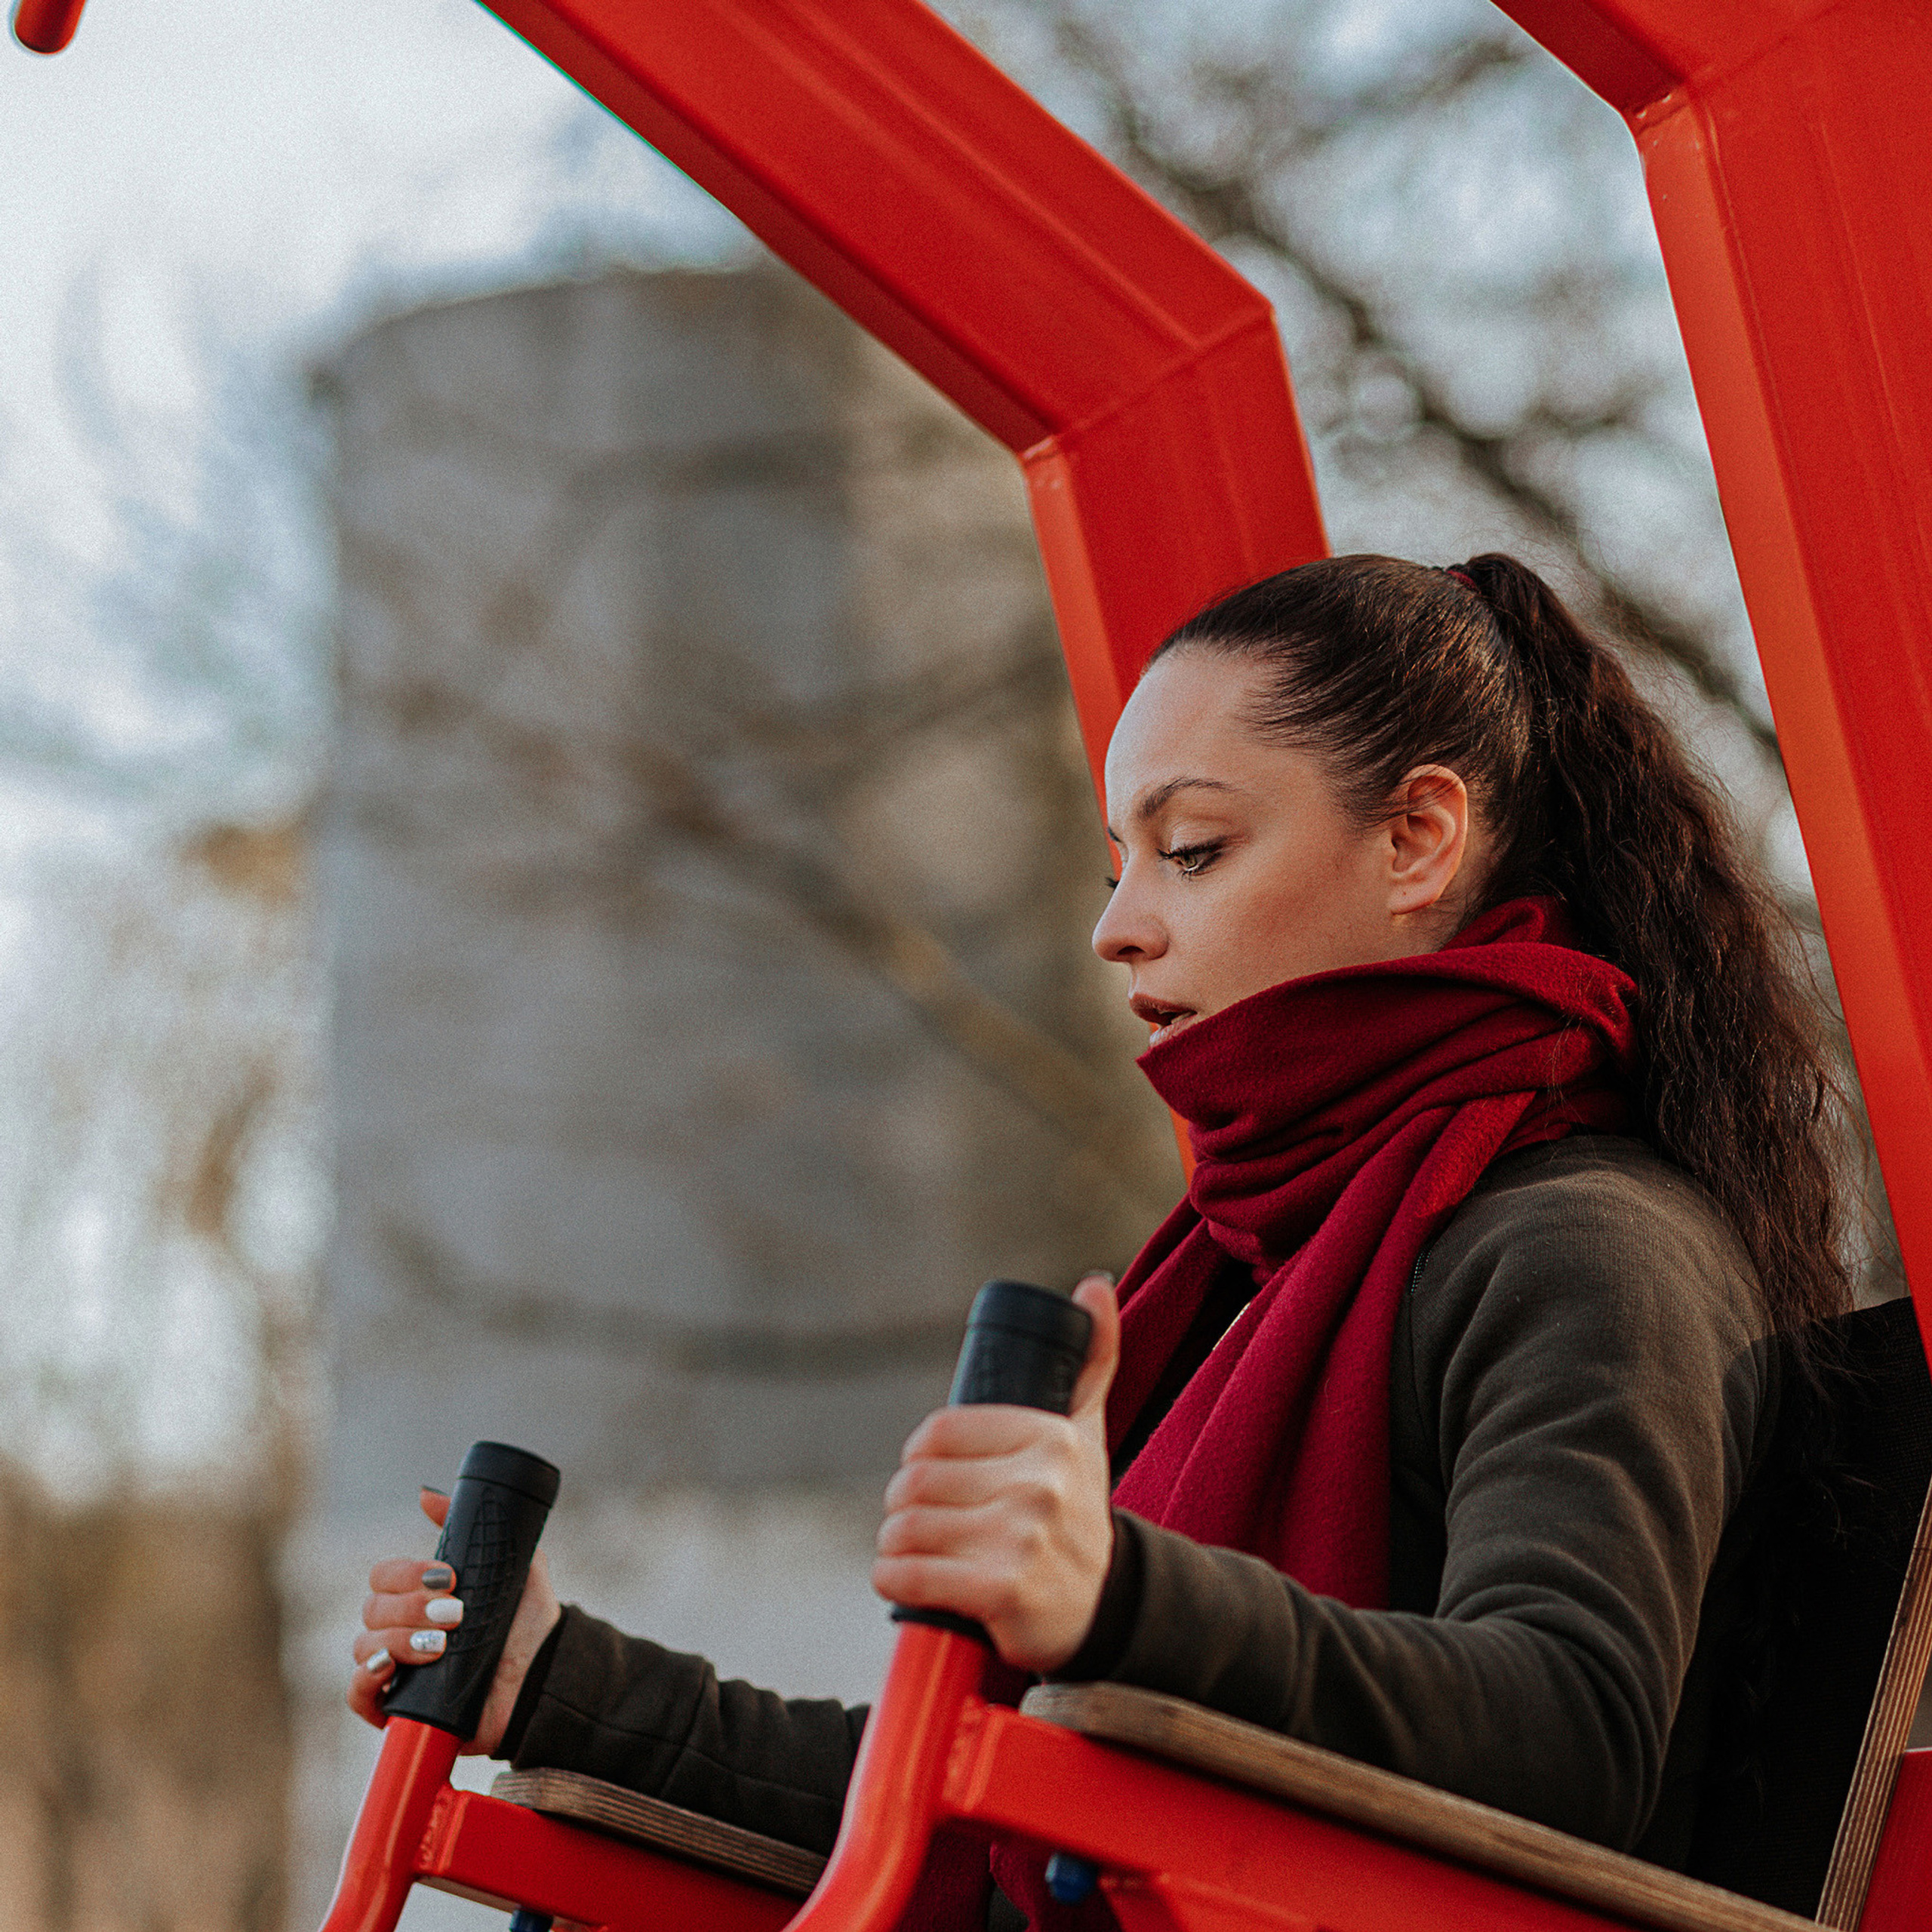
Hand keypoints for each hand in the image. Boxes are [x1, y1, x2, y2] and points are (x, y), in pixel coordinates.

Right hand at [347, 1486, 561, 1755]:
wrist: (545, 1678)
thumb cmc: (527, 1623)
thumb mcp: (511, 1565)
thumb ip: (475, 1528)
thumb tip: (425, 1495)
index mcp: (420, 1598)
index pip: (384, 1577)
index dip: (408, 1574)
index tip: (450, 1577)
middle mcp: (401, 1632)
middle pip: (372, 1609)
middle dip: (411, 1608)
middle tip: (456, 1613)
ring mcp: (397, 1672)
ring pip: (364, 1647)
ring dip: (400, 1641)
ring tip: (442, 1646)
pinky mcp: (397, 1711)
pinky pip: (357, 1696)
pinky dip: (365, 1679)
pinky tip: (390, 1669)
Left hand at [873, 1273, 1119, 1673]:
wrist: (1110, 1609)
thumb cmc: (1081, 1512)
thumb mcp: (1089, 1433)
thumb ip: (1092, 1359)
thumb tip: (1095, 1284)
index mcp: (1049, 1438)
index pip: (938, 1433)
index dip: (917, 1457)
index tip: (926, 1477)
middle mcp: (1039, 1483)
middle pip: (916, 1481)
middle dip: (901, 1504)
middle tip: (914, 1519)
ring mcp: (1022, 1538)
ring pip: (907, 1527)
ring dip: (892, 1543)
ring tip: (908, 1550)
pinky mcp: (1002, 1590)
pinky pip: (912, 1576)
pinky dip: (891, 1579)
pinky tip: (900, 1579)